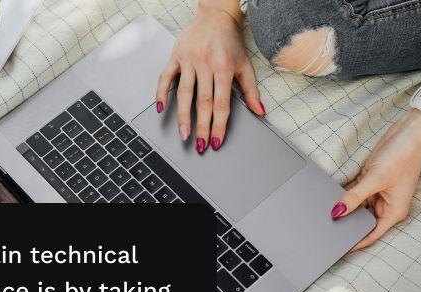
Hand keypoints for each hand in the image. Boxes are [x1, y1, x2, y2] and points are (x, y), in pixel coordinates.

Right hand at [155, 0, 264, 152]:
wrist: (215, 16)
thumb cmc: (229, 41)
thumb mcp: (245, 64)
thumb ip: (251, 90)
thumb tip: (260, 111)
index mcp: (224, 67)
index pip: (221, 103)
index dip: (218, 125)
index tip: (216, 141)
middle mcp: (206, 64)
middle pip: (203, 102)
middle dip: (201, 127)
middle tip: (200, 146)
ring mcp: (189, 61)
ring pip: (184, 93)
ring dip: (183, 116)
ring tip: (183, 134)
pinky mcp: (175, 56)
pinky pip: (165, 77)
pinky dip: (161, 92)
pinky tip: (160, 108)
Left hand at [332, 109, 420, 250]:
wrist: (409, 132)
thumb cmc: (404, 156)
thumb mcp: (376, 179)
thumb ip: (355, 197)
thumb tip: (337, 212)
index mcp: (393, 211)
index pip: (371, 234)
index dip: (355, 243)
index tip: (339, 248)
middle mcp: (386, 205)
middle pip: (362, 221)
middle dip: (347, 224)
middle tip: (326, 229)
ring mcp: (377, 193)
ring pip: (356, 206)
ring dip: (344, 207)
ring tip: (325, 213)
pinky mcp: (370, 181)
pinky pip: (354, 193)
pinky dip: (344, 194)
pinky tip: (331, 196)